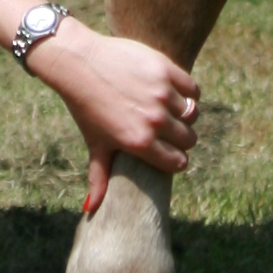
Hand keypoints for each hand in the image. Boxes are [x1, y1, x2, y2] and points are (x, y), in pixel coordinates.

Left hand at [24, 18, 200, 213]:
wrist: (80, 63)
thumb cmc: (86, 107)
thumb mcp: (95, 143)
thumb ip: (98, 178)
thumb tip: (91, 210)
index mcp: (140, 143)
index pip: (179, 162)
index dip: (176, 158)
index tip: (169, 152)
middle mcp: (154, 121)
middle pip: (189, 139)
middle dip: (182, 138)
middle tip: (170, 130)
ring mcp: (162, 94)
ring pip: (192, 113)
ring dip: (184, 114)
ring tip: (172, 110)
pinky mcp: (166, 69)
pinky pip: (193, 89)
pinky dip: (189, 92)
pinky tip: (176, 92)